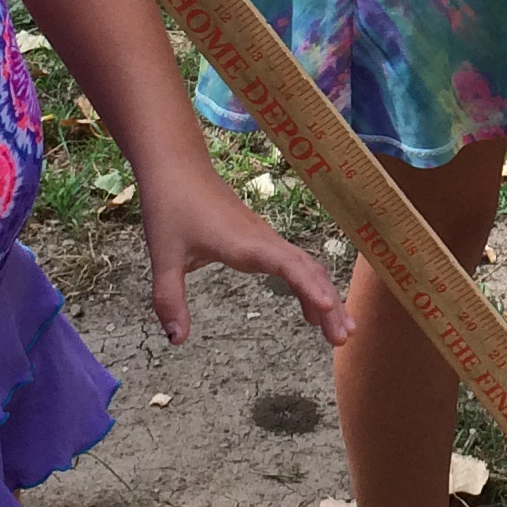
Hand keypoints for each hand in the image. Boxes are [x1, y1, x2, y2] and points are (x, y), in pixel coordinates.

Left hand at [138, 159, 353, 346]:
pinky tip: (312, 309)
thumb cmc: (171, 206)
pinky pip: (295, 264)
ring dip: (325, 296)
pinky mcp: (262, 239)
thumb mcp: (164, 255)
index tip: (328, 309)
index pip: (287, 265)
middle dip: (329, 304)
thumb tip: (176, 341)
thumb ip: (169, 299)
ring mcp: (266, 238)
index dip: (308, 286)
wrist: (177, 166)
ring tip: (340, 332)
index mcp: (245, 244)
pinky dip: (310, 286)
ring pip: (307, 267)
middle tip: (342, 340)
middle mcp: (263, 240)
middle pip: (308, 270)